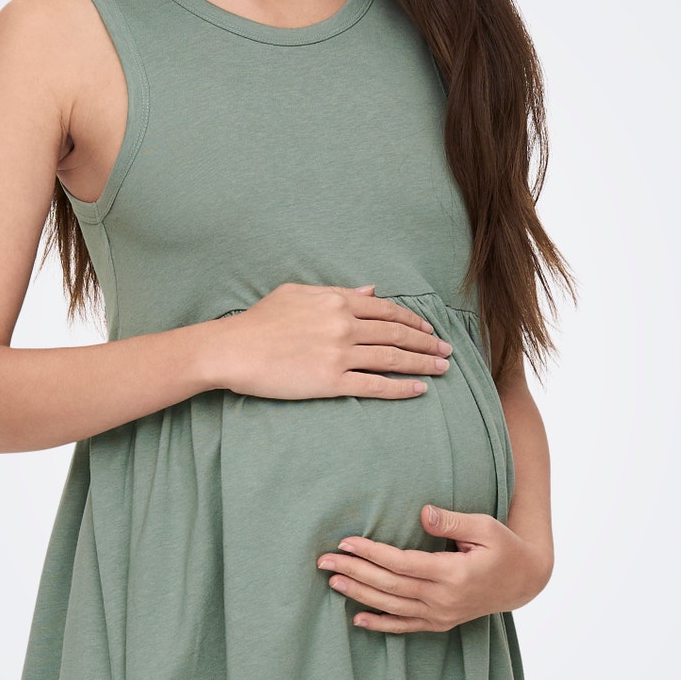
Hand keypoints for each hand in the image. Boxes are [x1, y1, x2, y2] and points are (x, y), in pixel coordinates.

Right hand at [205, 283, 454, 401]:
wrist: (234, 348)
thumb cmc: (260, 320)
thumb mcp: (298, 293)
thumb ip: (338, 292)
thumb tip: (371, 290)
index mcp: (337, 301)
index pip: (386, 309)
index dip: (412, 320)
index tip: (428, 329)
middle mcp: (344, 325)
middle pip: (396, 333)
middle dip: (426, 342)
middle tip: (446, 350)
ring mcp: (339, 354)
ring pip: (391, 358)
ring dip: (422, 363)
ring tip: (442, 368)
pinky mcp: (331, 381)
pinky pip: (374, 385)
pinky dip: (400, 387)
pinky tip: (418, 389)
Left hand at [315, 504, 553, 633]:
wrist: (523, 582)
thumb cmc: (504, 547)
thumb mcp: (485, 526)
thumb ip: (452, 521)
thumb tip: (423, 513)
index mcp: (453, 574)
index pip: (401, 564)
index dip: (371, 553)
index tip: (346, 542)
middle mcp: (443, 599)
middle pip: (389, 586)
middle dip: (355, 572)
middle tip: (324, 561)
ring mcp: (441, 615)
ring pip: (392, 607)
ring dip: (359, 595)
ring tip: (333, 582)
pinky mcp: (441, 623)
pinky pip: (405, 626)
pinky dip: (380, 624)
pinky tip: (357, 618)